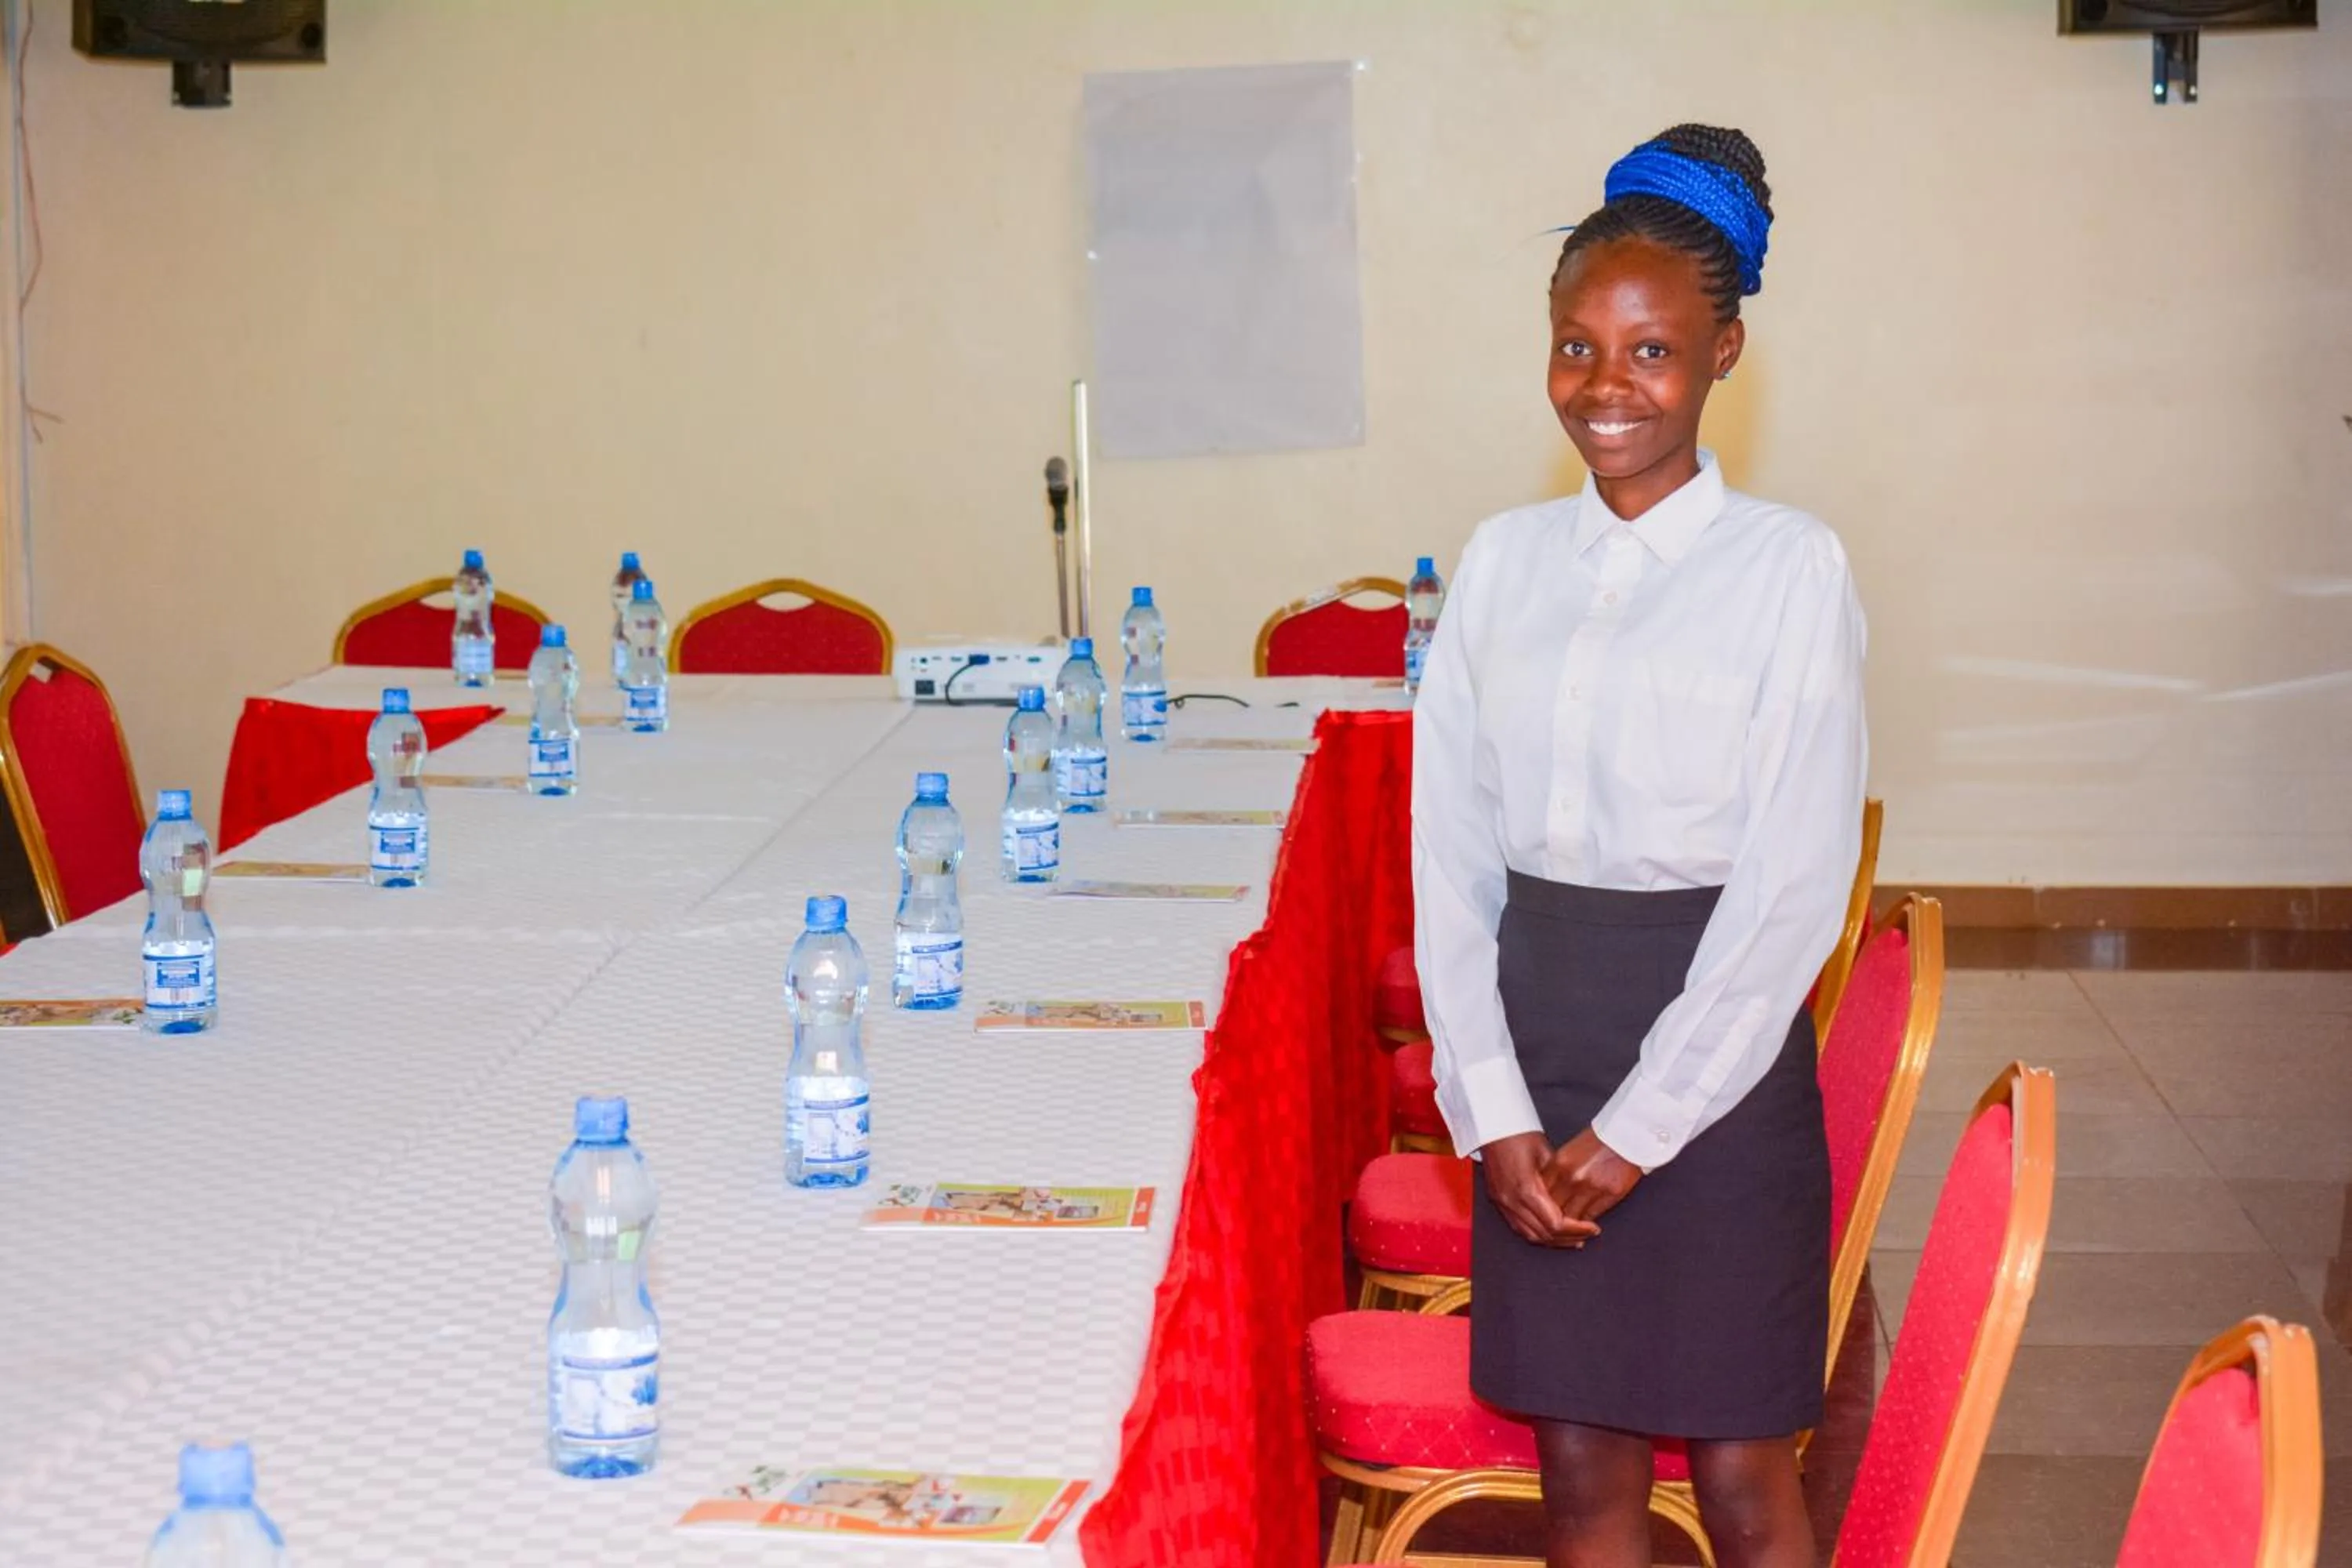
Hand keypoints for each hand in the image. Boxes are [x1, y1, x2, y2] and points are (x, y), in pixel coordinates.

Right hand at [1481, 1131, 1601, 1247]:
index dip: (1577, 1229)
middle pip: (1544, 1235)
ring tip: (1572, 1238)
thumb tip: (1577, 1199)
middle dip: (1568, 1238)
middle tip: (1587, 1235)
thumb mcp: (1547, 1153)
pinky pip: (1518, 1227)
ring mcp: (1502, 1203)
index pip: (1556, 1224)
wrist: (1491, 1128)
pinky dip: (1537, 1233)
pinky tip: (1549, 1232)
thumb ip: (1560, 1180)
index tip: (1592, 1228)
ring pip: (1530, 1235)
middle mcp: (1512, 1201)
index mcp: (1526, 1189)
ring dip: (1553, 1241)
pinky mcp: (1498, 1201)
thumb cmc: (1518, 1134)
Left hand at [1544, 1128, 1642, 1224]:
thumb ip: (1557, 1171)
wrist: (1625, 1135)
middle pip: (1553, 1208)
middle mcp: (1571, 1177)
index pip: (1541, 1193)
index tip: (1543, 1211)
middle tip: (1555, 1224)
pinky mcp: (1609, 1194)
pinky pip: (1590, 1216)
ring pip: (1571, 1216)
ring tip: (1571, 1228)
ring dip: (1570, 1225)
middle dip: (1553, 1217)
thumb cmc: (1599, 1141)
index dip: (1541, 1205)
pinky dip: (1585, 1222)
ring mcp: (1590, 1187)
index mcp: (1559, 1163)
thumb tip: (1548, 1193)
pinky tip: (1585, 1223)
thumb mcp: (1570, 1151)